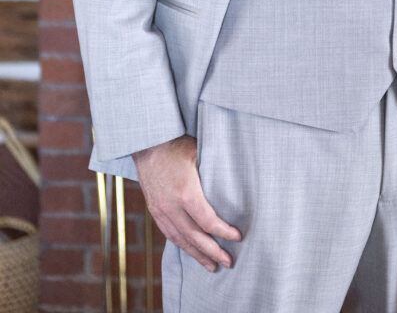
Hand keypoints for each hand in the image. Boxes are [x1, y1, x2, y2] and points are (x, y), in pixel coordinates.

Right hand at [133, 134, 241, 271]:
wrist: (148, 142)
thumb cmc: (177, 145)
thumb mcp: (200, 154)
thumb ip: (214, 172)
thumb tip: (235, 183)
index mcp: (185, 192)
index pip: (207, 221)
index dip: (223, 232)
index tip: (237, 237)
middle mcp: (171, 206)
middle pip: (194, 237)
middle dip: (213, 252)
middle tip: (228, 262)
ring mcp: (160, 210)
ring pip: (180, 239)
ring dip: (197, 254)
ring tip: (211, 266)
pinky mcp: (154, 210)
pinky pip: (169, 233)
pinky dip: (182, 245)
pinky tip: (191, 251)